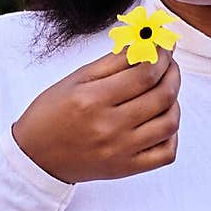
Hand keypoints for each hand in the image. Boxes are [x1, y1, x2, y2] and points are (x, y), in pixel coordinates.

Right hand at [11, 44, 180, 183]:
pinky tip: (160, 120)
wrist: (35, 158)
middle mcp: (109, 127)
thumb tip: (146, 41)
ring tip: (165, 89)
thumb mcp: (76, 79)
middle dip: (172, 72)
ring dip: (174, 100)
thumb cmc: (52, 113)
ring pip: (169, 123)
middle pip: (161, 95)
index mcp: (93, 100)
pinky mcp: (126, 169)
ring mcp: (121, 151)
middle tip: (168, 62)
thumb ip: (114, 61)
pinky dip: (171, 134)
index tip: (165, 44)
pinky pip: (166, 153)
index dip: (162, 55)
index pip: (144, 73)